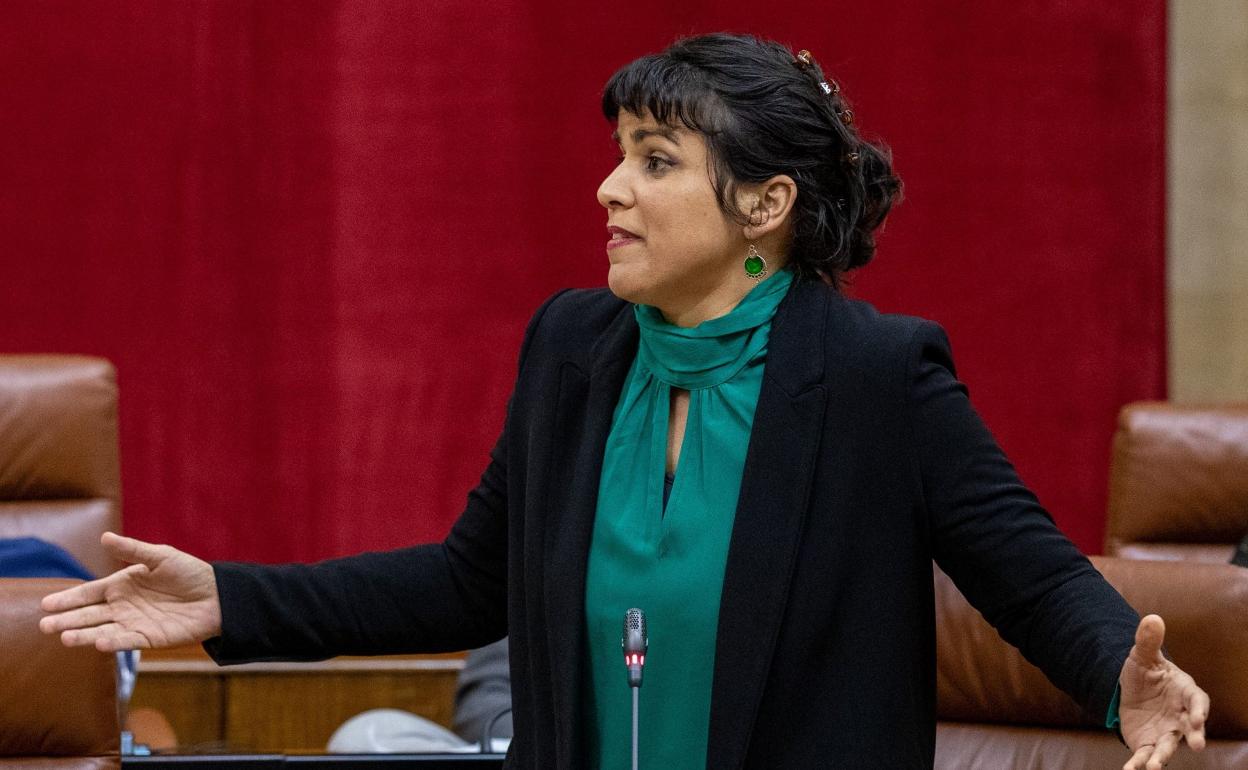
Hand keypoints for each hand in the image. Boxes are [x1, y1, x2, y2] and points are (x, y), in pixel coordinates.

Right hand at [39, 532, 222, 651]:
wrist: (217, 596)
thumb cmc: (189, 573)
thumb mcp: (161, 556)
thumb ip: (133, 550)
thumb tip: (104, 537)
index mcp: (121, 585)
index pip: (89, 593)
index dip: (68, 598)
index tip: (46, 604)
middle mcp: (122, 606)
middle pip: (89, 614)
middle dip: (66, 619)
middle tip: (44, 625)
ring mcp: (133, 623)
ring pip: (101, 630)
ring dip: (83, 634)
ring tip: (64, 637)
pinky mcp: (148, 638)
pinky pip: (126, 641)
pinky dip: (113, 642)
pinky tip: (99, 642)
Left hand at [1119, 614, 1209, 769]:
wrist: (1131, 690)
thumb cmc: (1145, 672)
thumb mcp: (1142, 655)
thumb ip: (1147, 640)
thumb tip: (1152, 617)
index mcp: (1185, 692)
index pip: (1197, 701)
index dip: (1200, 709)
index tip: (1199, 718)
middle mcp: (1181, 716)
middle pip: (1190, 728)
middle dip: (1193, 735)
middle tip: (1196, 744)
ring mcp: (1166, 732)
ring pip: (1168, 747)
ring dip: (1162, 757)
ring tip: (1155, 767)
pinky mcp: (1148, 743)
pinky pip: (1145, 755)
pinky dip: (1138, 764)